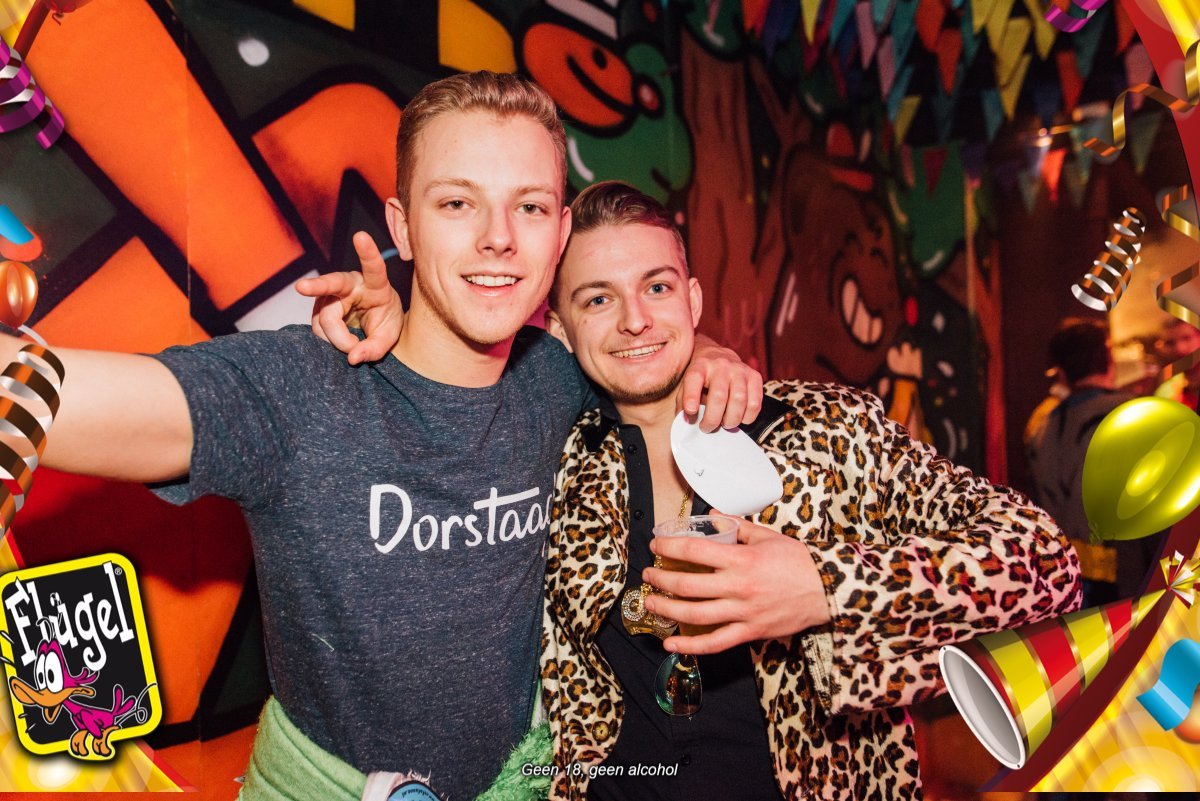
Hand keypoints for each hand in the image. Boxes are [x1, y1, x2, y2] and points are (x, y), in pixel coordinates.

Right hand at [295, 231, 404, 363]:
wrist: (373, 320)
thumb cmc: (384, 319)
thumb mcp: (389, 335)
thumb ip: (375, 348)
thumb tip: (353, 358)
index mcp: (374, 284)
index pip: (373, 267)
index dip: (367, 252)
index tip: (360, 235)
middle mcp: (348, 285)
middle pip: (331, 286)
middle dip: (316, 286)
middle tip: (301, 287)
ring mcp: (329, 296)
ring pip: (325, 320)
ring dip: (337, 339)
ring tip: (353, 344)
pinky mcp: (318, 310)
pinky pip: (318, 331)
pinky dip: (330, 342)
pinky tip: (340, 341)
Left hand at [642, 520, 830, 654]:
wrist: (828, 590)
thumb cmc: (799, 562)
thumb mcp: (767, 536)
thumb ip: (737, 526)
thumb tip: (713, 515)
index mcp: (741, 560)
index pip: (693, 551)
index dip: (668, 548)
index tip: (656, 545)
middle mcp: (738, 587)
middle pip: (686, 586)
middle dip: (660, 579)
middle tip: (648, 574)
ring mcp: (743, 612)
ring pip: (695, 615)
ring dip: (666, 609)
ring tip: (650, 602)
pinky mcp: (750, 632)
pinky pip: (715, 643)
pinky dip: (690, 646)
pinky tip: (671, 643)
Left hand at [678, 337, 762, 431]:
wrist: (719, 356)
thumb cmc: (701, 377)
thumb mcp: (687, 385)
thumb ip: (683, 404)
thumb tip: (687, 423)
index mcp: (700, 366)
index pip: (694, 379)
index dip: (691, 396)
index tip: (690, 411)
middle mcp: (721, 365)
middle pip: (719, 396)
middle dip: (713, 419)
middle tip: (707, 428)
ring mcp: (740, 370)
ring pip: (739, 400)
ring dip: (731, 419)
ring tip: (724, 424)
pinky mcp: (755, 376)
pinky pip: (755, 402)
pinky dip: (748, 417)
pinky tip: (740, 418)